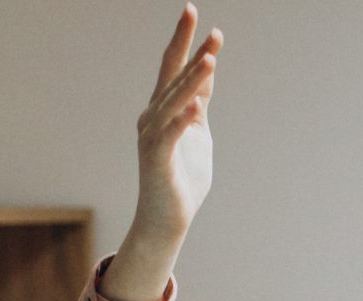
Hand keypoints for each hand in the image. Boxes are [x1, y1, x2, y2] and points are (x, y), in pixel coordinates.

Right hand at [134, 5, 219, 239]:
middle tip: (193, 13)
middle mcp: (153, 116)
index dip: (189, 43)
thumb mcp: (198, 132)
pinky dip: (182, 119)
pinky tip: (195, 105)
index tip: (203, 19)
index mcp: (163, 109)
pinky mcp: (158, 159)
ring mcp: (153, 136)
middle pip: (172, 75)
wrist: (167, 219)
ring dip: (192, 79)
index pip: (176, 68)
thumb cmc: (182, 177)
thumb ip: (199, 103)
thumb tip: (207, 71)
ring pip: (173, 100)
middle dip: (186, 46)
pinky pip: (171, 134)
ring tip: (210, 58)